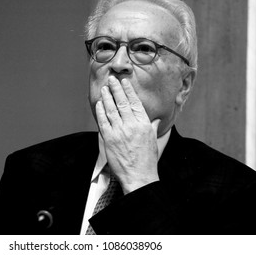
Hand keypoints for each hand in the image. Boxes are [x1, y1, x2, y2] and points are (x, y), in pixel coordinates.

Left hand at [96, 76, 160, 193]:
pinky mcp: (109, 139)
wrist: (139, 175)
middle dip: (116, 89)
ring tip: (104, 89)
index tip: (124, 82)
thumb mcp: (153, 140)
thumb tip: (156, 119)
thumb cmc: (147, 159)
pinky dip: (100, 111)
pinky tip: (99, 104)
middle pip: (122, 103)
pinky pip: (103, 121)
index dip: (128, 90)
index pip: (135, 102)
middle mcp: (131, 125)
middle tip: (112, 80)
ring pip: (111, 110)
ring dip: (107, 97)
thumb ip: (152, 126)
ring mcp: (119, 132)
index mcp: (144, 124)